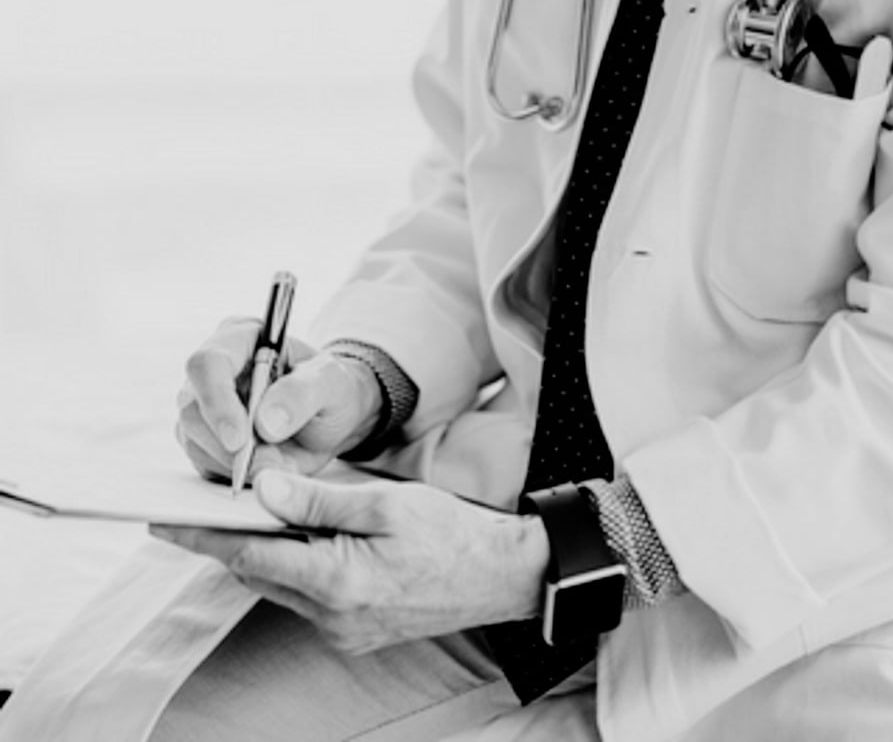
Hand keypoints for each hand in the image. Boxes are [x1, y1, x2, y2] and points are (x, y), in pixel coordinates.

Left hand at [152, 470, 549, 652]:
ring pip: (280, 587)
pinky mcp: (355, 632)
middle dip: (226, 542)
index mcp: (337, 581)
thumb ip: (319, 501)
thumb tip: (264, 490)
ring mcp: (343, 631)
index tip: (162, 520)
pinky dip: (290, 568)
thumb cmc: (449, 533)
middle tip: (199, 508)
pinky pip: (305, 599)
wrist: (499, 576)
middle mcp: (332, 617)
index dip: (202, 535)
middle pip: (258, 574)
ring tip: (245, 518)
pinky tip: (295, 542)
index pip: (250, 555)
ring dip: (259, 554)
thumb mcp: (385, 503)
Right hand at [176, 319, 382, 482]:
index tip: (240, 440)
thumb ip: (302, 395)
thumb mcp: (332, 384)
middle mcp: (214, 369)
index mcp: (241, 338)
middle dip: (228, 443)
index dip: (217, 403)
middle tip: (270, 458)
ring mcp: (203, 404)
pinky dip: (234, 472)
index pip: (207, 364)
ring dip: (235, 461)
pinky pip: (204, 461)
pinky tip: (266, 461)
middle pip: (192, 407)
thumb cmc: (331, 390)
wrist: (331, 419)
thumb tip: (265, 422)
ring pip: (193, 439)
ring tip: (279, 455)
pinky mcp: (203, 437)